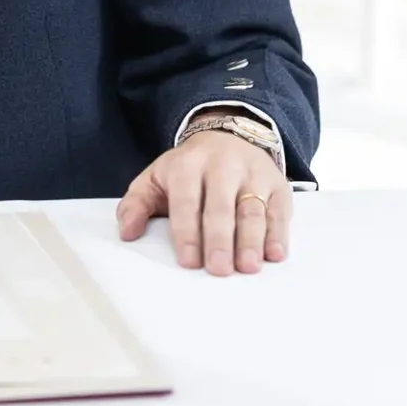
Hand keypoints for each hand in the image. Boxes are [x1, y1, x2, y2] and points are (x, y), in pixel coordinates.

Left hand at [116, 129, 291, 274]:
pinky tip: (274, 254)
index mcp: (187, 166)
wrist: (228, 136)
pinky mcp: (278, 185)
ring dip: (251, 240)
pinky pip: (279, 211)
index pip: (186, 201)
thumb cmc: (187, 169)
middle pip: (221, 207)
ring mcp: (253, 175)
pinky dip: (278, 234)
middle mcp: (222, 167)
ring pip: (252, 209)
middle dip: (219, 239)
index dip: (187, 232)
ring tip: (247, 266)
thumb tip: (127, 232)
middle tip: (218, 269)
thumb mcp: (155, 178)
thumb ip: (136, 204)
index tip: (189, 260)